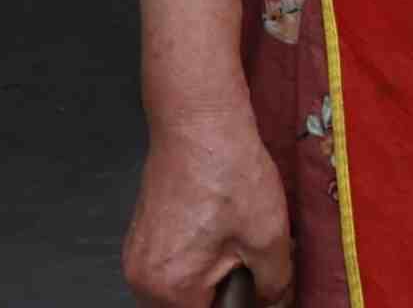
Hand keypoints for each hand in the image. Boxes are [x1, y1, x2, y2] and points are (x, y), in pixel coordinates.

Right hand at [118, 98, 291, 306]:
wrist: (199, 123)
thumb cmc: (227, 170)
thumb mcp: (268, 236)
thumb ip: (274, 284)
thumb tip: (274, 302)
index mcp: (170, 286)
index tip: (254, 292)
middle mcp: (143, 277)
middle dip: (221, 294)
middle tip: (247, 265)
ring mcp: (138, 256)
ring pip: (179, 289)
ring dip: (208, 279)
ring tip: (234, 244)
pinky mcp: (142, 237)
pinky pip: (170, 266)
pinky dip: (195, 260)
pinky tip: (217, 231)